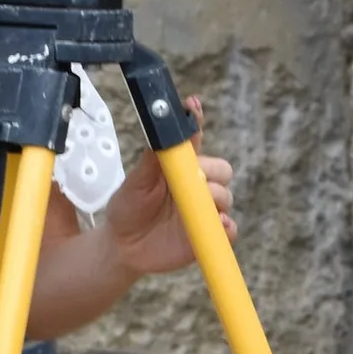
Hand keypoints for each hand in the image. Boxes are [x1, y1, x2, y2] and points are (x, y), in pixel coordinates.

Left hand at [104, 96, 236, 277]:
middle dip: (211, 170)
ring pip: (226, 196)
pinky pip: (229, 229)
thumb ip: (149, 162)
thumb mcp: (134, 184)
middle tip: (194, 177)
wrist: (123, 247)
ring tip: (197, 202)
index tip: (192, 106)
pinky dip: (227, 226)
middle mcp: (196, 186)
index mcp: (178, 167)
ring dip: (216, 197)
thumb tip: (159, 135)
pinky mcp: (209, 234)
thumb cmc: (127, 209)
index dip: (196, 121)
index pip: (194, 141)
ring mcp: (205, 210)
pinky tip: (217, 223)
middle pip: (221, 169)